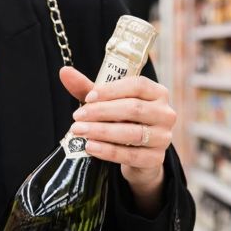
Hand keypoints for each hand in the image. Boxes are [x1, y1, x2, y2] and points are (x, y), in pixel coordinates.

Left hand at [59, 66, 175, 196]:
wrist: (138, 155)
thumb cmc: (123, 121)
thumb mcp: (107, 103)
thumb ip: (88, 88)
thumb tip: (64, 72)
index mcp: (157, 93)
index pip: (137, 85)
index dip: (111, 90)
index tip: (88, 97)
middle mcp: (165, 113)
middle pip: (133, 108)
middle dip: (101, 112)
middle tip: (77, 117)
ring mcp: (164, 137)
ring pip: (132, 133)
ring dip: (102, 131)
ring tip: (79, 131)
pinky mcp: (156, 159)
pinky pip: (131, 155)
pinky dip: (108, 151)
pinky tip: (90, 147)